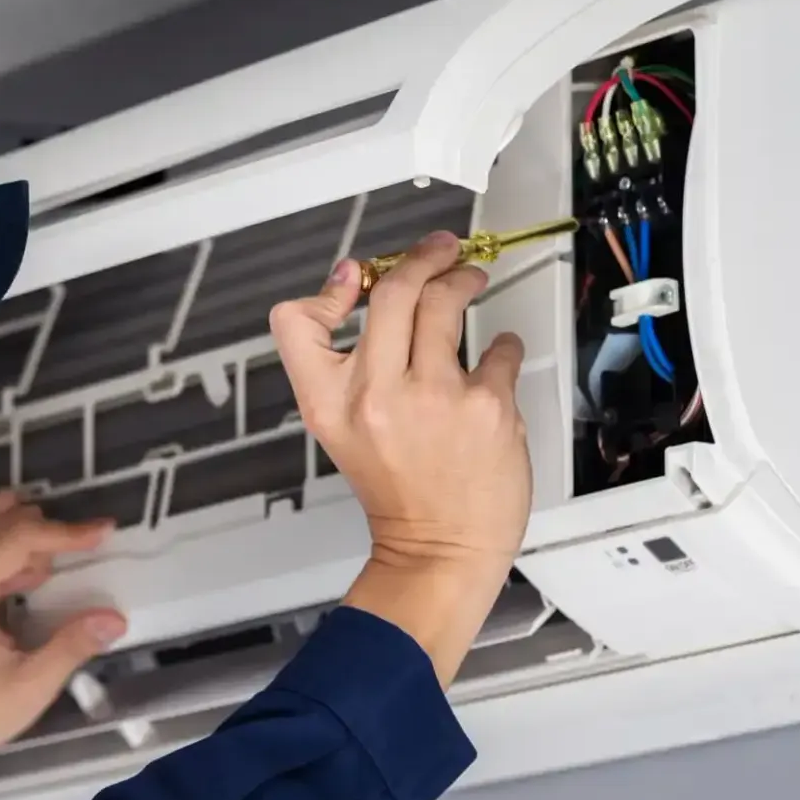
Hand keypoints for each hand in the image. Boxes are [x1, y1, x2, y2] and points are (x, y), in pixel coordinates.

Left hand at [0, 492, 128, 799]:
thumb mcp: (31, 686)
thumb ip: (72, 646)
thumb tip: (116, 618)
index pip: (20, 535)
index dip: (66, 531)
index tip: (105, 531)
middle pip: (3, 518)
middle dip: (47, 533)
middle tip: (76, 565)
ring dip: (21, 534)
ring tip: (42, 578)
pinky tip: (18, 578)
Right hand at [268, 230, 530, 682]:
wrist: (440, 548)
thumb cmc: (399, 490)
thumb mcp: (343, 429)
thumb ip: (346, 363)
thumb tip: (358, 286)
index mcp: (331, 403)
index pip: (297, 322)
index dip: (327, 290)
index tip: (356, 279)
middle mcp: (377, 395)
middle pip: (392, 291)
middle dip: (421, 258)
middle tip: (439, 251)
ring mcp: (434, 398)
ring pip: (446, 302)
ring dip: (462, 280)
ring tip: (469, 281)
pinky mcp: (485, 407)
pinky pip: (499, 349)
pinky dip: (502, 346)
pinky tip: (497, 359)